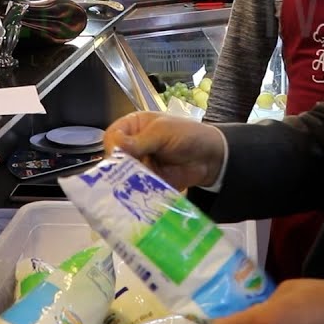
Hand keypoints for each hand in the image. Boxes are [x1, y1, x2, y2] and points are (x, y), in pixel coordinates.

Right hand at [104, 111, 225, 189]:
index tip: (118, 157)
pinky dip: (137, 193)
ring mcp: (139, 166)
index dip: (113, 146)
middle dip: (118, 167)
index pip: (113, 136)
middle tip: (124, 176)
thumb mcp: (163, 132)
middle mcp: (132, 146)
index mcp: (133, 127)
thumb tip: (117, 147)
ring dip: (127, 182)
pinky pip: (136, 189)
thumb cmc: (188, 135)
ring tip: (132, 188)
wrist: (211, 158)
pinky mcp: (147, 183)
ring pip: (123, 176)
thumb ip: (140, 140)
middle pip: (115, 158)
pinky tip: (139, 196)